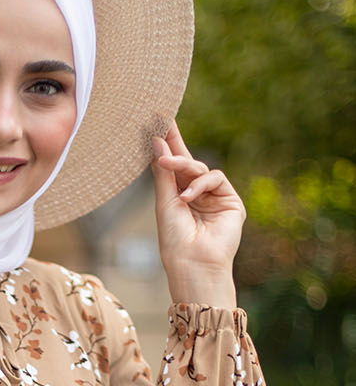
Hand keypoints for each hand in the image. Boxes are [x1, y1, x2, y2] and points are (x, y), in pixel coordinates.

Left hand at [151, 121, 243, 310]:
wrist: (193, 265)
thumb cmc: (174, 241)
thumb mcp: (164, 202)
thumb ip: (163, 172)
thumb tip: (157, 141)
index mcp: (179, 196)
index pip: (173, 165)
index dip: (166, 144)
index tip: (155, 121)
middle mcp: (197, 194)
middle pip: (187, 161)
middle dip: (175, 141)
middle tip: (161, 120)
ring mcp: (215, 197)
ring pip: (200, 168)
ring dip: (182, 164)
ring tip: (166, 165)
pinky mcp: (231, 201)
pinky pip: (215, 178)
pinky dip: (199, 184)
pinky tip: (186, 197)